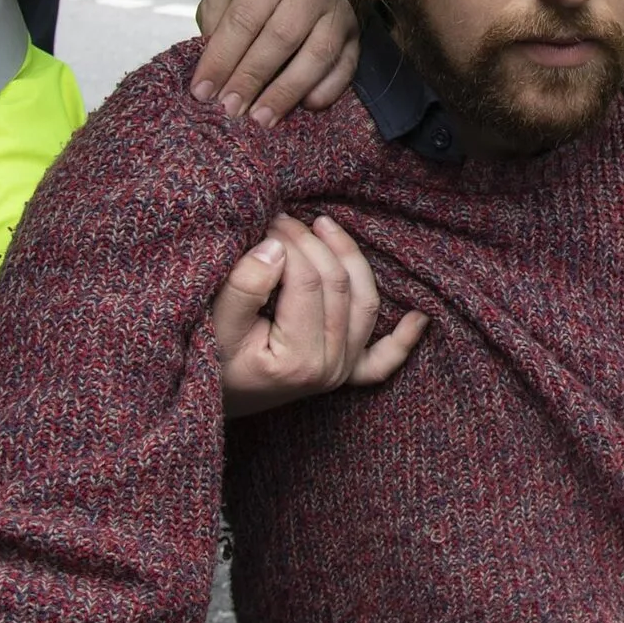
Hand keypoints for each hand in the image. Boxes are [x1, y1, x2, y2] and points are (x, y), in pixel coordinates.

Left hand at [192, 0, 359, 124]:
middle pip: (281, 37)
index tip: (203, 92)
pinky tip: (304, 107)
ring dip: (287, 92)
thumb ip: (215, 28)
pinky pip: (345, 68)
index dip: (222, 58)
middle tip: (231, 109)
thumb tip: (213, 76)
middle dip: (252, 78)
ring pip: (317, 55)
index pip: (244, 18)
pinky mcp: (356, 37)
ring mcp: (338, 12)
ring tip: (262, 118)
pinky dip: (326, 91)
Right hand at [213, 212, 428, 417]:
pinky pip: (382, 361)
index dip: (290, 243)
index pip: (307, 281)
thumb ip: (243, 286)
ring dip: (351, 260)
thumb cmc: (204, 363)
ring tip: (325, 226)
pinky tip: (419, 317)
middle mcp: (329, 369)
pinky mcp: (343, 376)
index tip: (266, 221)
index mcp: (298, 361)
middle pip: (338, 286)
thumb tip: (275, 248)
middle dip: (313, 243)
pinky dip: (402, 338)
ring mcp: (341, 373)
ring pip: (365, 304)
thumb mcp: (213, 324)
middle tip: (282, 218)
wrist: (206, 404)